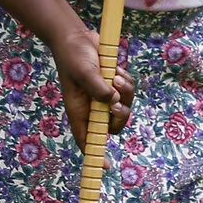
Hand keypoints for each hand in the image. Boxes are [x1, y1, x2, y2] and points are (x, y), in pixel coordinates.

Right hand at [52, 28, 133, 147]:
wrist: (77, 37)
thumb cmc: (74, 56)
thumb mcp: (84, 72)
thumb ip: (98, 88)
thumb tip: (114, 101)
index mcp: (79, 111)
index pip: (87, 139)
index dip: (95, 153)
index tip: (105, 165)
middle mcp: (92, 107)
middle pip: (114, 125)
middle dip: (121, 114)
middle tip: (118, 97)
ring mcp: (104, 96)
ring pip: (124, 106)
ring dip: (125, 91)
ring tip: (114, 74)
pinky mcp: (113, 85)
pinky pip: (128, 90)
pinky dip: (126, 80)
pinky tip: (116, 68)